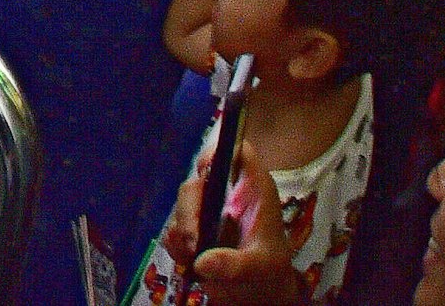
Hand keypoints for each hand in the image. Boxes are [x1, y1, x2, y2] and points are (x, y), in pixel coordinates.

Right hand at [189, 155, 308, 304]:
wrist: (261, 293)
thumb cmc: (270, 270)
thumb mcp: (262, 267)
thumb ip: (236, 264)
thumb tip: (202, 262)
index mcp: (254, 191)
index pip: (238, 154)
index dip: (221, 153)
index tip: (206, 172)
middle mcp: (229, 194)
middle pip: (199, 182)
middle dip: (190, 210)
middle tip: (194, 241)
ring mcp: (209, 210)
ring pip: (182, 204)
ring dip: (181, 230)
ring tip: (191, 257)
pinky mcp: (194, 229)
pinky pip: (175, 228)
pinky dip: (176, 244)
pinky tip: (187, 261)